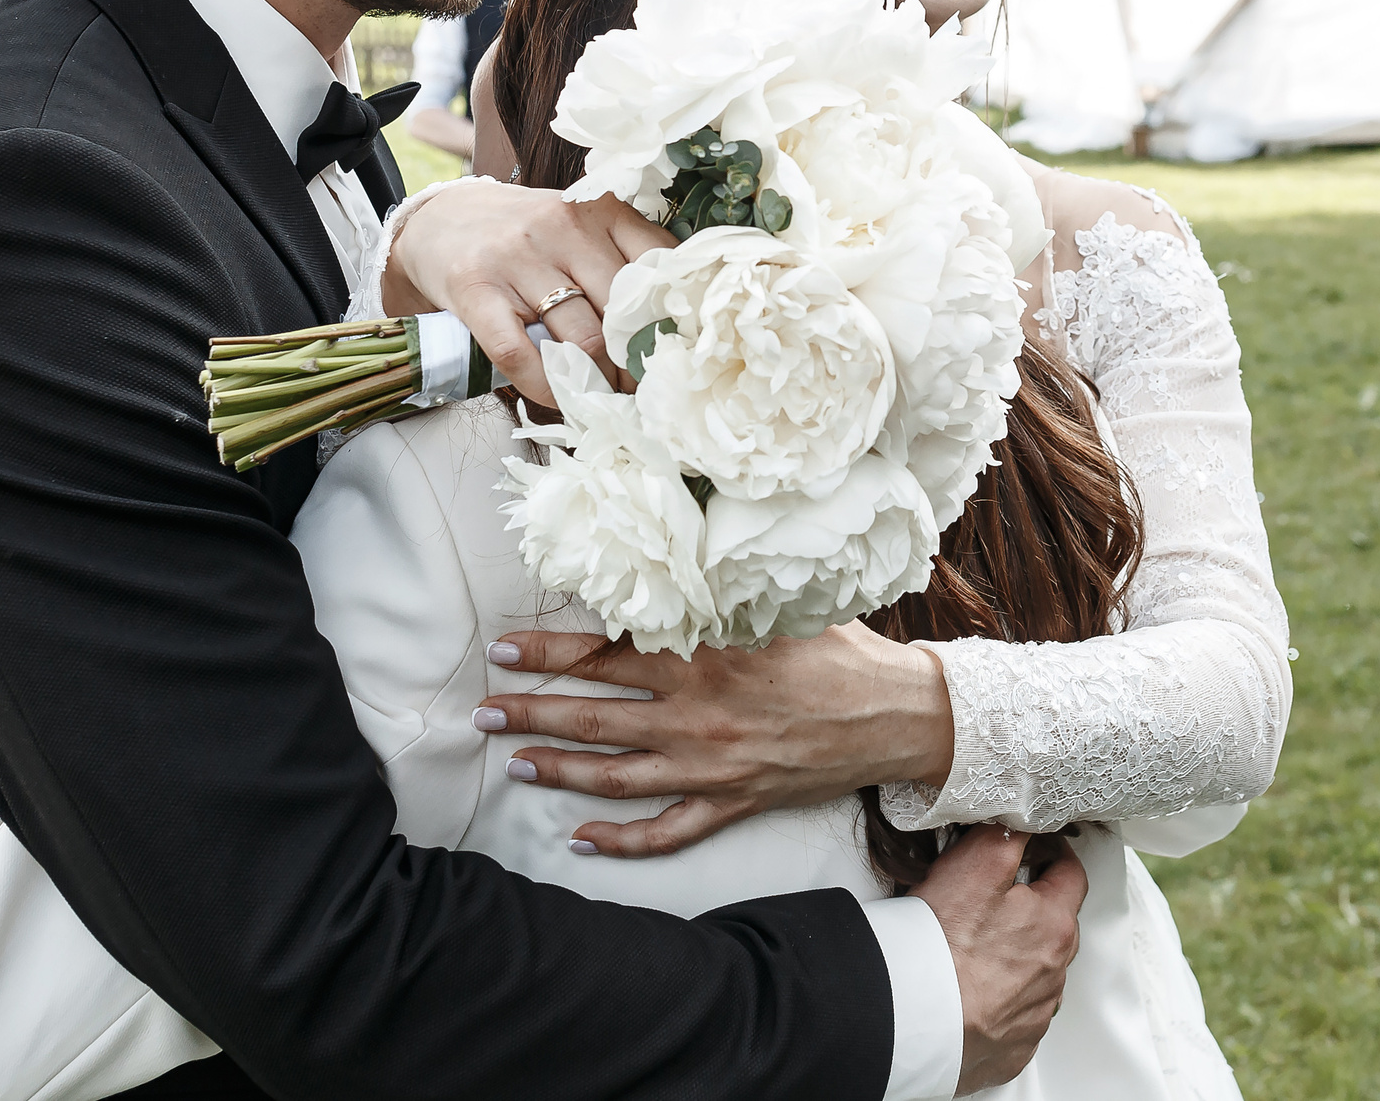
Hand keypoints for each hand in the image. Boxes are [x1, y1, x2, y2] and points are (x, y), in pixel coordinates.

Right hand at [380, 182, 670, 403]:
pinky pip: (519, 353)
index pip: (658, 265)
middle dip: (636, 362)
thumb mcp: (583, 228)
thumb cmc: (527, 233)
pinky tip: (558, 397)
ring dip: (598, 380)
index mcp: (602, 210)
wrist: (441, 219)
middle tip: (640, 389)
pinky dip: (545, 386)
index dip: (671, 319)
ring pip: (579, 336)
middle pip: (621, 312)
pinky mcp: (475, 287)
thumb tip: (672, 326)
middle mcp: (563, 226)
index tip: (675, 353)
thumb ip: (625, 260)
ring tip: (605, 396)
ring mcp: (517, 256)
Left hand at [482, 623, 956, 854]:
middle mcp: (699, 716)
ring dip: (560, 771)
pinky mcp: (734, 802)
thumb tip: (680, 538)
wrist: (896, 714)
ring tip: (517, 765)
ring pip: (617, 776)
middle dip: (532, 714)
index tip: (505, 652)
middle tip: (484, 713)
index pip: (607, 655)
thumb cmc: (840, 649)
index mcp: (705, 658)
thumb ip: (722, 585)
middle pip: (596, 718)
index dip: (550, 654)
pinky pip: (667, 832)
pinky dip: (622, 842)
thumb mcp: (780, 601)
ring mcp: (713, 767)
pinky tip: (582, 841)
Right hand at [914, 826, 1084, 1094]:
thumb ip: (1011, 834)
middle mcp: (1055, 975)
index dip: (1051, 855)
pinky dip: (999, 1003)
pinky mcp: (1011, 1049)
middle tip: (990, 901)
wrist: (913, 1020)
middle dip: (1032, 910)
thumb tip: (1028, 823)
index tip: (1031, 851)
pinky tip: (969, 994)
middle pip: (1054, 927)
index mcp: (1056, 925)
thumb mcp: (977, 862)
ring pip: (1036, 975)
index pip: (1071, 875)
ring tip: (973, 952)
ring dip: (1016, 960)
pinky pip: (1014, 1019)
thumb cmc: (943, 943)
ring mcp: (1034, 1017)